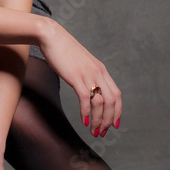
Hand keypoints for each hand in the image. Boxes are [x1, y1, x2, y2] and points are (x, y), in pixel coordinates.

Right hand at [38, 18, 121, 137]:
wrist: (52, 37)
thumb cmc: (63, 51)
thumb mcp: (81, 64)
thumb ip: (88, 75)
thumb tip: (88, 89)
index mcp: (101, 70)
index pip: (117, 95)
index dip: (117, 111)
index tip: (113, 124)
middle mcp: (99, 73)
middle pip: (113, 101)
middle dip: (109, 120)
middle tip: (103, 132)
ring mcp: (88, 74)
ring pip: (101, 102)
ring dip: (99, 120)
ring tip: (94, 131)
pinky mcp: (76, 77)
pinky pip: (86, 98)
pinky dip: (87, 112)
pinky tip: (84, 121)